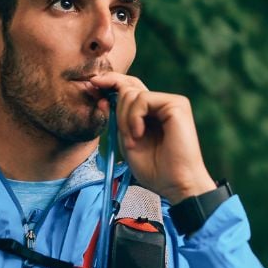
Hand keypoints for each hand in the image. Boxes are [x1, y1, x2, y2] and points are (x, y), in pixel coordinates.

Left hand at [88, 73, 216, 204]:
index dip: (110, 83)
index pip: (129, 87)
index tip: (91, 86)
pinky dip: (134, 117)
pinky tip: (139, 134)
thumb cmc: (155, 169)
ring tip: (132, 141)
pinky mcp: (176, 104)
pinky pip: (142, 99)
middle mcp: (163, 103)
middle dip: (115, 106)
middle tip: (121, 135)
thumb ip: (117, 119)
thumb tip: (101, 95)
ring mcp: (171, 102)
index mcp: (152, 112)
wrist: (176, 184)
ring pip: (132, 93)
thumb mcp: (126, 140)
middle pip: (128, 85)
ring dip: (124, 119)